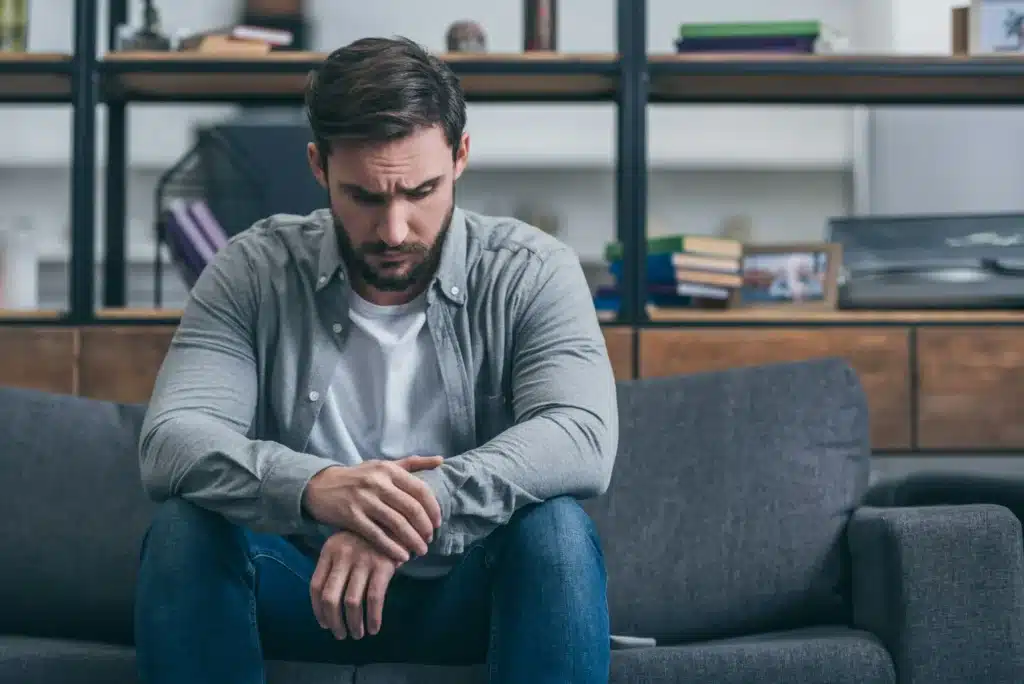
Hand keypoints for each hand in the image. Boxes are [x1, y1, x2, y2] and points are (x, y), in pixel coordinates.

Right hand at [302, 456, 443, 561]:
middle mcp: (377, 483)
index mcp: (388, 470)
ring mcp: (364, 500)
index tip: (437, 523)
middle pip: (411, 509)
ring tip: (420, 550)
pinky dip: (393, 548)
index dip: (433, 509)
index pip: (420, 490)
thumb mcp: (383, 465)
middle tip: (430, 539)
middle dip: (425, 528)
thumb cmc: (358, 477)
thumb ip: (412, 463)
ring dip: (412, 540)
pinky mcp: (352, 516)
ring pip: (397, 524)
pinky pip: (377, 536)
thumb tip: (441, 460)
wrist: (320, 485)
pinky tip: (402, 556)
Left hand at [310, 530, 396, 639]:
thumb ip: (336, 566)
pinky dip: (373, 617)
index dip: (318, 610)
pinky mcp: (383, 565)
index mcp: (329, 550)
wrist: (397, 517)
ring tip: (357, 634)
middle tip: (340, 635)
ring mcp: (363, 560)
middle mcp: (343, 555)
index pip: (315, 586)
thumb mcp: (346, 544)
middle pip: (330, 597)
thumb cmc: (370, 536)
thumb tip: (329, 604)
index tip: (324, 623)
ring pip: (351, 602)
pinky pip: (374, 599)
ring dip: (353, 623)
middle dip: (334, 622)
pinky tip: (374, 628)